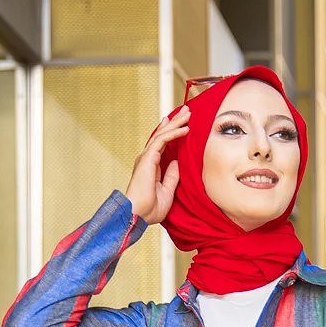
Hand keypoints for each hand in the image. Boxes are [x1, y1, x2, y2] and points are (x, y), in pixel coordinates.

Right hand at [124, 104, 189, 224]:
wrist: (137, 215)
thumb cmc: (150, 209)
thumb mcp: (167, 191)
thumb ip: (172, 176)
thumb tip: (177, 162)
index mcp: (151, 167)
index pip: (162, 145)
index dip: (171, 133)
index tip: (180, 124)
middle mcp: (147, 159)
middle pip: (163, 136)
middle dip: (175, 122)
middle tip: (186, 111)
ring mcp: (146, 158)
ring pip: (163, 135)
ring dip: (176, 123)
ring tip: (188, 114)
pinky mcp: (148, 158)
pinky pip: (162, 141)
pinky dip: (174, 133)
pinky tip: (185, 129)